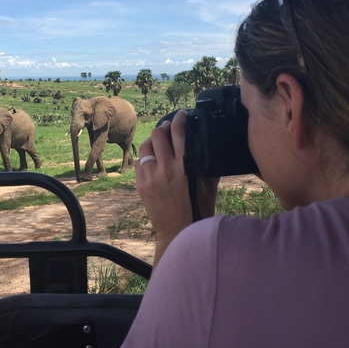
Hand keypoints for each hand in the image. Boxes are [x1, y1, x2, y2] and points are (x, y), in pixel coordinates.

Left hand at [135, 110, 218, 266]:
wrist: (179, 232)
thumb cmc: (199, 208)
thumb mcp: (209, 184)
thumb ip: (206, 162)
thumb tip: (205, 142)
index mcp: (186, 166)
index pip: (180, 132)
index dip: (180, 119)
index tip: (182, 115)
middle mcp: (167, 168)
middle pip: (159, 134)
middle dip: (165, 126)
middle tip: (169, 127)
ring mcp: (152, 177)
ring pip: (146, 146)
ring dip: (153, 140)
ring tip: (158, 141)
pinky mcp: (142, 185)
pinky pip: (139, 162)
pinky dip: (146, 157)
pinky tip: (152, 158)